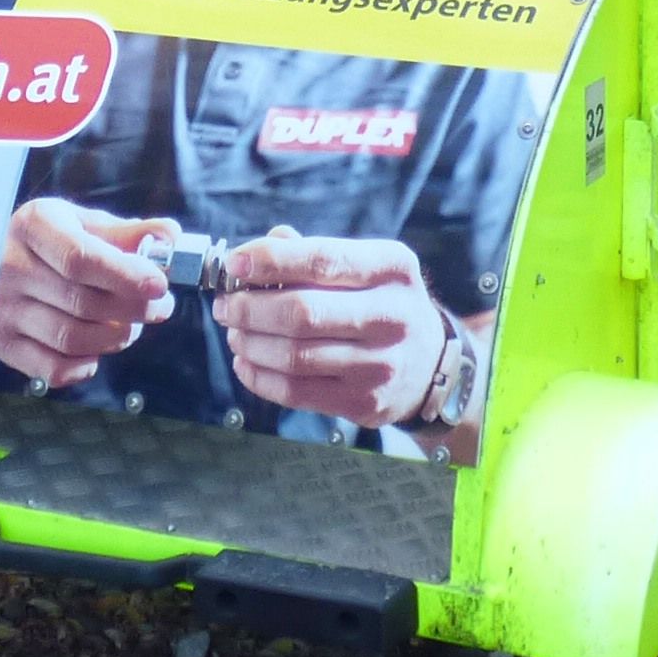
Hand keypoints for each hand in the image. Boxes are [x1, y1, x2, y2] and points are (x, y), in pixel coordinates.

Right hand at [0, 201, 174, 386]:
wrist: (2, 266)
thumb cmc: (56, 243)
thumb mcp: (87, 225)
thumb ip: (129, 232)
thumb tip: (170, 236)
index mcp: (34, 226)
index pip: (80, 258)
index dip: (125, 276)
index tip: (159, 286)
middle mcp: (11, 266)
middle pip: (82, 302)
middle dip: (134, 310)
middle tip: (160, 308)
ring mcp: (3, 308)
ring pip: (72, 338)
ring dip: (115, 338)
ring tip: (132, 327)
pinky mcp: (5, 343)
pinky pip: (54, 370)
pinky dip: (86, 366)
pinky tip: (98, 348)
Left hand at [213, 233, 456, 433]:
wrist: (431, 366)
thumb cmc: (381, 304)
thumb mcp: (366, 266)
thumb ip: (311, 254)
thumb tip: (251, 254)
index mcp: (393, 269)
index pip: (323, 260)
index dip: (270, 261)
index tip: (234, 263)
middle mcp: (393, 316)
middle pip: (301, 313)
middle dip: (249, 308)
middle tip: (226, 305)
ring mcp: (381, 365)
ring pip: (293, 356)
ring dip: (249, 343)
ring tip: (235, 332)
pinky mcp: (365, 403)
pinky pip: (295, 392)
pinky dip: (258, 377)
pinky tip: (246, 362)